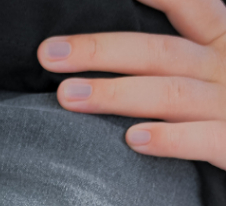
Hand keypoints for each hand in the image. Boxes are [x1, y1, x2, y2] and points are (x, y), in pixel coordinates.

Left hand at [37, 0, 225, 168]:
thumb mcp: (219, 78)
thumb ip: (182, 64)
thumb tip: (128, 59)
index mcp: (225, 49)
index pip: (194, 8)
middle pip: (159, 53)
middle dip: (101, 51)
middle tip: (48, 54)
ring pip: (171, 93)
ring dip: (117, 93)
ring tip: (69, 95)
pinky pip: (203, 140)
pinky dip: (170, 138)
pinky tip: (134, 140)